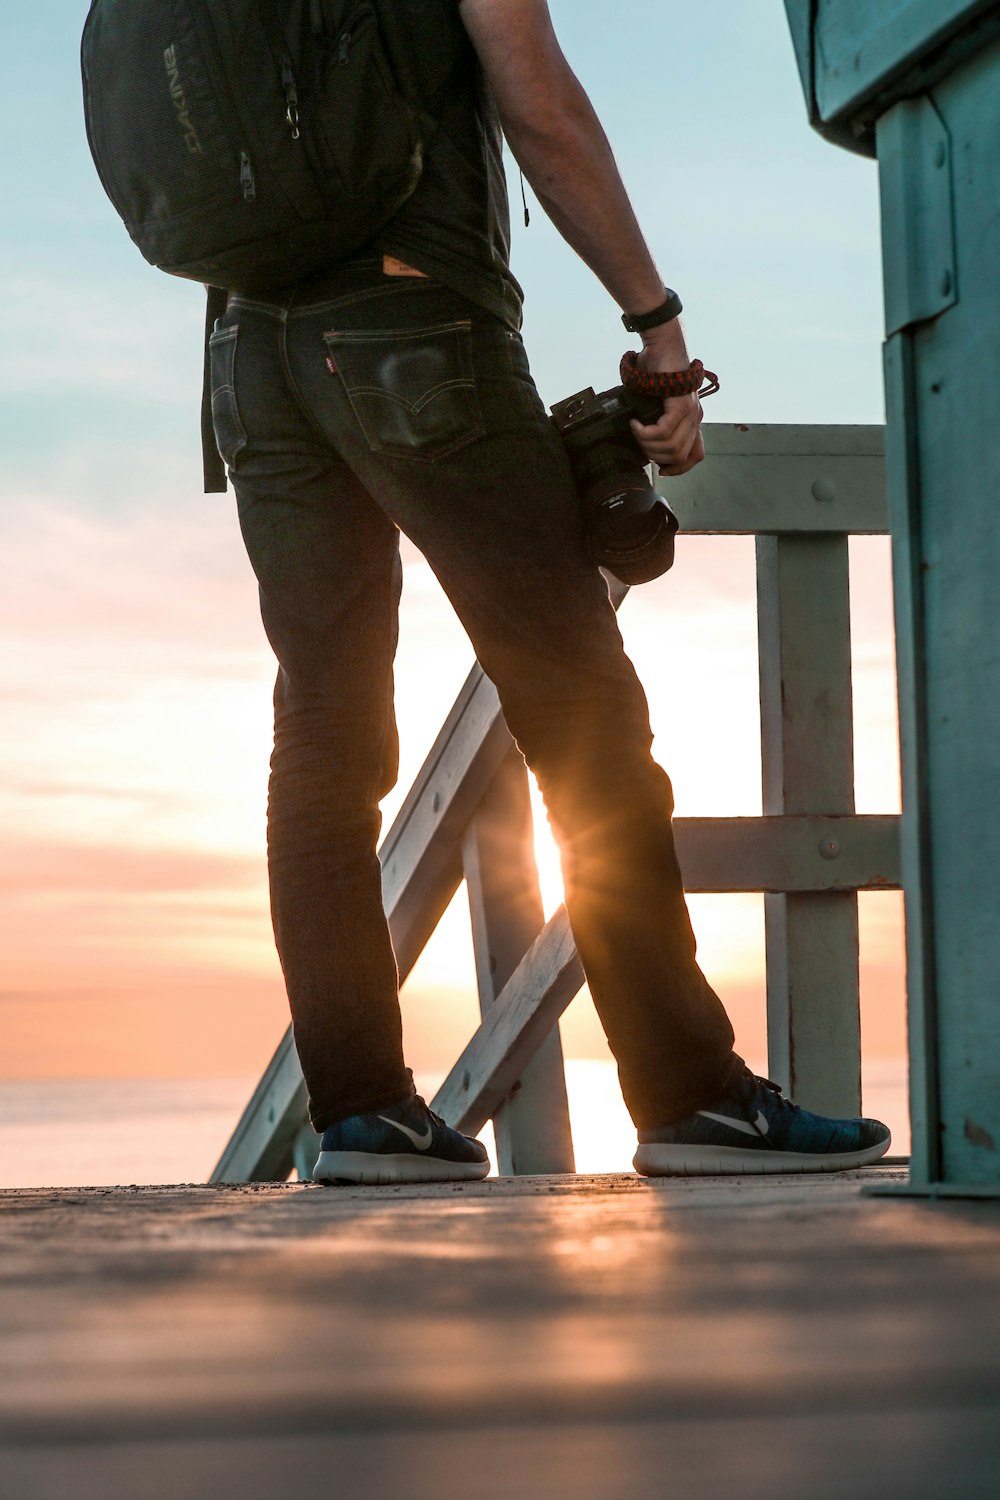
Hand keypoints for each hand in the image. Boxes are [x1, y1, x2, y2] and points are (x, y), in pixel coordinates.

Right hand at [628, 321, 705, 476]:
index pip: (695, 455)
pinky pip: (662, 432)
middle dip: (655, 456)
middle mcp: (696, 417)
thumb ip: (657, 420)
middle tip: (639, 441)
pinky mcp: (681, 405)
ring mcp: (691, 412)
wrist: (662, 344)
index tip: (661, 469)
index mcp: (692, 419)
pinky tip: (636, 422)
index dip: (679, 468)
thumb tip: (644, 442)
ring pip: (671, 448)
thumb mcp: (657, 401)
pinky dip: (644, 432)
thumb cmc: (657, 368)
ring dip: (648, 444)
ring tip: (636, 430)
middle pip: (680, 456)